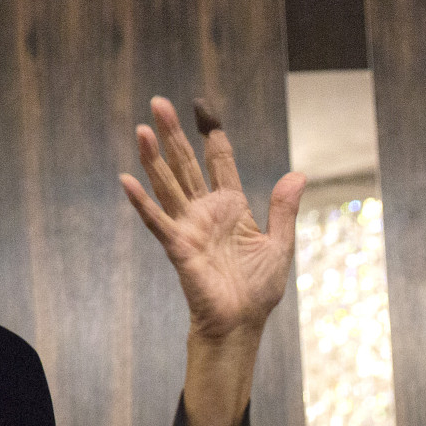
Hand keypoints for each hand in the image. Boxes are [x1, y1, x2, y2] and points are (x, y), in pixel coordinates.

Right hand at [120, 96, 304, 340]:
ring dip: (153, 158)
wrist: (243, 323)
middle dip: (174, 134)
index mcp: (231, 207)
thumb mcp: (279, 244)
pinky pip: (157, 221)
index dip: (213, 138)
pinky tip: (127, 180)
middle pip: (186, 165)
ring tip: (142, 129)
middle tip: (159, 102)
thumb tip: (299, 174)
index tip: (205, 110)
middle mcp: (206, 212)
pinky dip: (142, 202)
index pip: (219, 163)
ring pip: (168, 185)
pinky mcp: (179, 247)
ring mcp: (189, 228)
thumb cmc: (258, 289)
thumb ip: (284, 209)